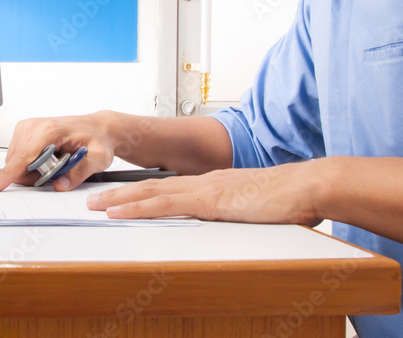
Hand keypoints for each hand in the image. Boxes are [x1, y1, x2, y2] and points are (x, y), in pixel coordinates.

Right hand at [0, 112, 118, 191]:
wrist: (98, 128)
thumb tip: (60, 184)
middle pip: (17, 163)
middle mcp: (35, 126)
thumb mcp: (98, 158)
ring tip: (54, 163)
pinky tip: (46, 159)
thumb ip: (79, 172)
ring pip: (15, 161)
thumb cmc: (97, 140)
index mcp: (50, 130)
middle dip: (33, 175)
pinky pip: (18, 156)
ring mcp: (28, 127)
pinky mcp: (25, 131)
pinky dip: (29, 163)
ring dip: (31, 170)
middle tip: (57, 170)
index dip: (9, 174)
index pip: (23, 157)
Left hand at [85, 161, 323, 225]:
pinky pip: (165, 205)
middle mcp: (203, 182)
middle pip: (151, 187)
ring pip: (150, 193)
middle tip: (94, 198)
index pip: (168, 187)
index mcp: (213, 185)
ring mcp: (204, 189)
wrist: (309, 186)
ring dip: (119, 199)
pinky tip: (119, 211)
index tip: (119, 196)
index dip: (141, 192)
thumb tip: (237, 220)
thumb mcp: (257, 208)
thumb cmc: (291, 199)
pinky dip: (138, 208)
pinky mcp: (208, 200)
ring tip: (95, 204)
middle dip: (120, 192)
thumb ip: (241, 212)